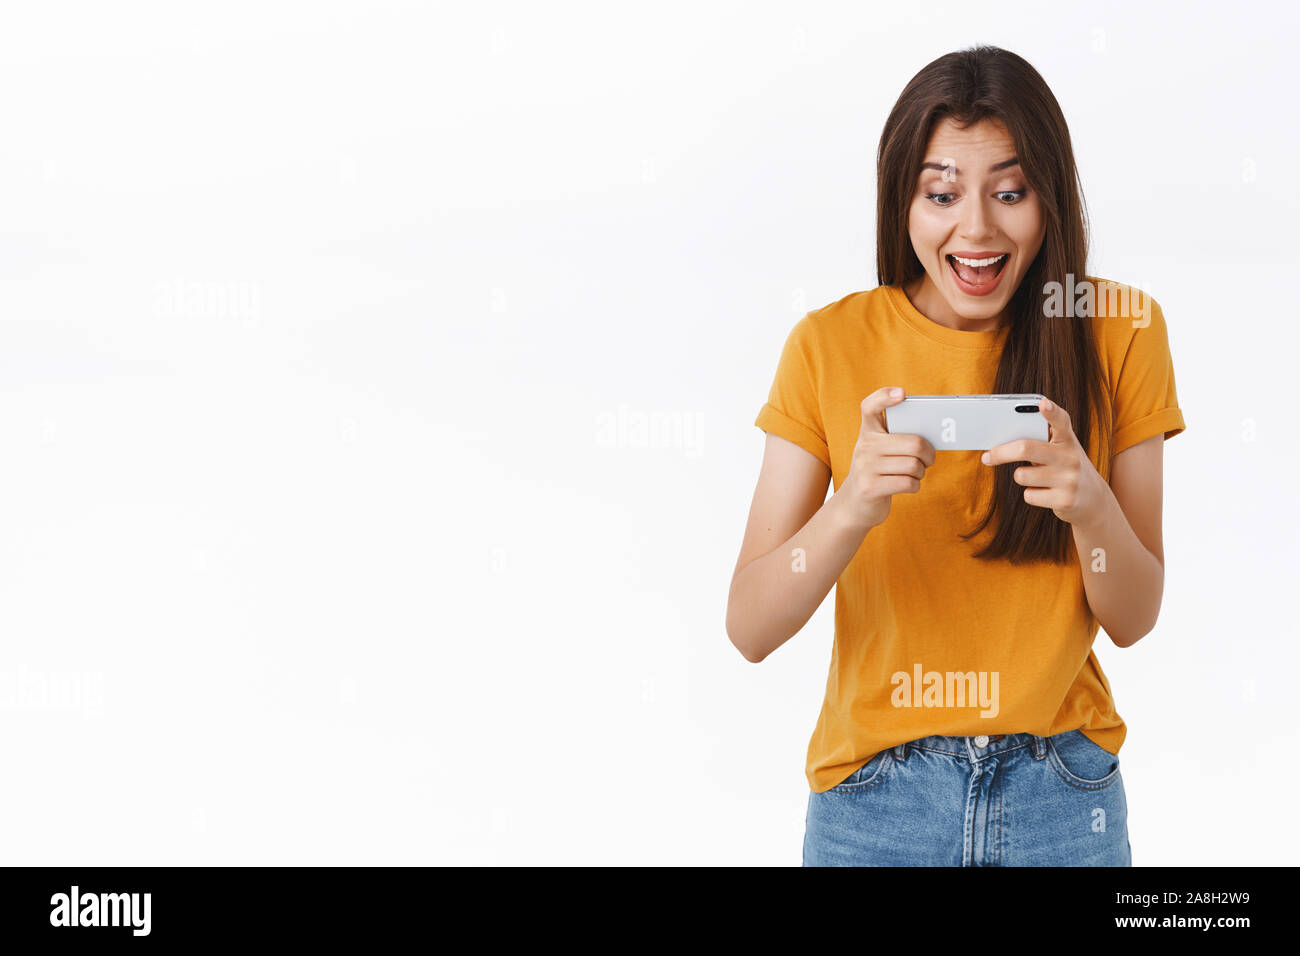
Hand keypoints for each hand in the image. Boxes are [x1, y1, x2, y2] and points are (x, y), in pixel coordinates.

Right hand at [840, 387, 935, 530]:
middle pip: (914, 443)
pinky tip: (907, 485)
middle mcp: (864, 446)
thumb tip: (932, 436)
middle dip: (929, 454)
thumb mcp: (880, 450)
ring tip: (914, 474)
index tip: (902, 394)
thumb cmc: (877, 472)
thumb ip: (898, 438)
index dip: (885, 396)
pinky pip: (908, 482)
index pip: (870, 406)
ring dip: (921, 473)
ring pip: (914, 465)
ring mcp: (865, 467)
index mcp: (868, 431)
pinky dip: (915, 485)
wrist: (854, 504)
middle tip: (927, 459)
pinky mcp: (870, 488)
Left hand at [981, 397, 1105, 525]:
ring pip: (1021, 475)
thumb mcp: (1059, 450)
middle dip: (1001, 453)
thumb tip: (999, 444)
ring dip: (1021, 476)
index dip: (1052, 411)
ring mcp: (1070, 479)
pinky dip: (1031, 494)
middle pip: (1025, 448)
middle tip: (986, 456)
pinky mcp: (1065, 500)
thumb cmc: (1065, 467)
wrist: (1094, 499)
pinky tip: (1046, 492)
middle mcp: (1071, 456)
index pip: (1062, 420)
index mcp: (1068, 439)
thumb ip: (1038, 442)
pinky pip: (1029, 495)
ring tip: (1037, 477)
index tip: (1042, 403)